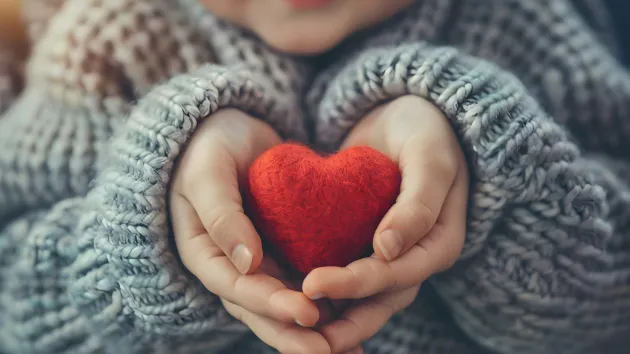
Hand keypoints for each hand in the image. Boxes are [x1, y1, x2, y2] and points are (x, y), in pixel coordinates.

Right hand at [169, 109, 330, 352]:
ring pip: (286, 302)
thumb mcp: (207, 173)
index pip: (236, 288)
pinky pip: (306, 278)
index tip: (307, 313)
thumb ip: (221, 215)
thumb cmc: (209, 147)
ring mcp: (260, 262)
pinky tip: (359, 310)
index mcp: (206, 254)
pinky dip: (329, 298)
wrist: (229, 130)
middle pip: (262, 310)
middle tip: (330, 351)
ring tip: (351, 347)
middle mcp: (233, 267)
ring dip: (315, 329)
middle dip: (295, 333)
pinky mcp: (284, 250)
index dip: (270, 305)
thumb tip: (246, 263)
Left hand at [303, 96, 469, 351]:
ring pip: (363, 299)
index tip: (312, 283)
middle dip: (340, 318)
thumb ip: (418, 203)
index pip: (397, 276)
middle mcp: (416, 258)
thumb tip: (389, 250)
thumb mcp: (429, 159)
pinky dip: (326, 293)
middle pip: (379, 300)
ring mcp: (392, 256)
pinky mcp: (367, 247)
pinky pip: (348, 275)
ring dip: (331, 317)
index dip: (356, 284)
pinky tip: (290, 299)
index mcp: (439, 244)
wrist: (408, 116)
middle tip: (295, 324)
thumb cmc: (426, 131)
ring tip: (288, 328)